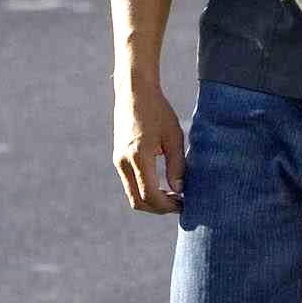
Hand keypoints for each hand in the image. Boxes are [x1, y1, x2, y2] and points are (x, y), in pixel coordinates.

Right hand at [113, 83, 185, 213]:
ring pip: (132, 195)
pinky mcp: (118, 159)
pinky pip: (130, 184)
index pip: (149, 194)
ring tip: (174, 196)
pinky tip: (162, 186)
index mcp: (138, 156)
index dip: (167, 205)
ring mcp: (118, 162)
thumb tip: (180, 190)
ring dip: (152, 201)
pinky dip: (144, 191)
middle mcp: (123, 162)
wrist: (134, 94)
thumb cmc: (158, 111)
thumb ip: (177, 164)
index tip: (183, 204)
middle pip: (137, 201)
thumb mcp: (174, 136)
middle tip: (179, 205)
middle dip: (158, 208)